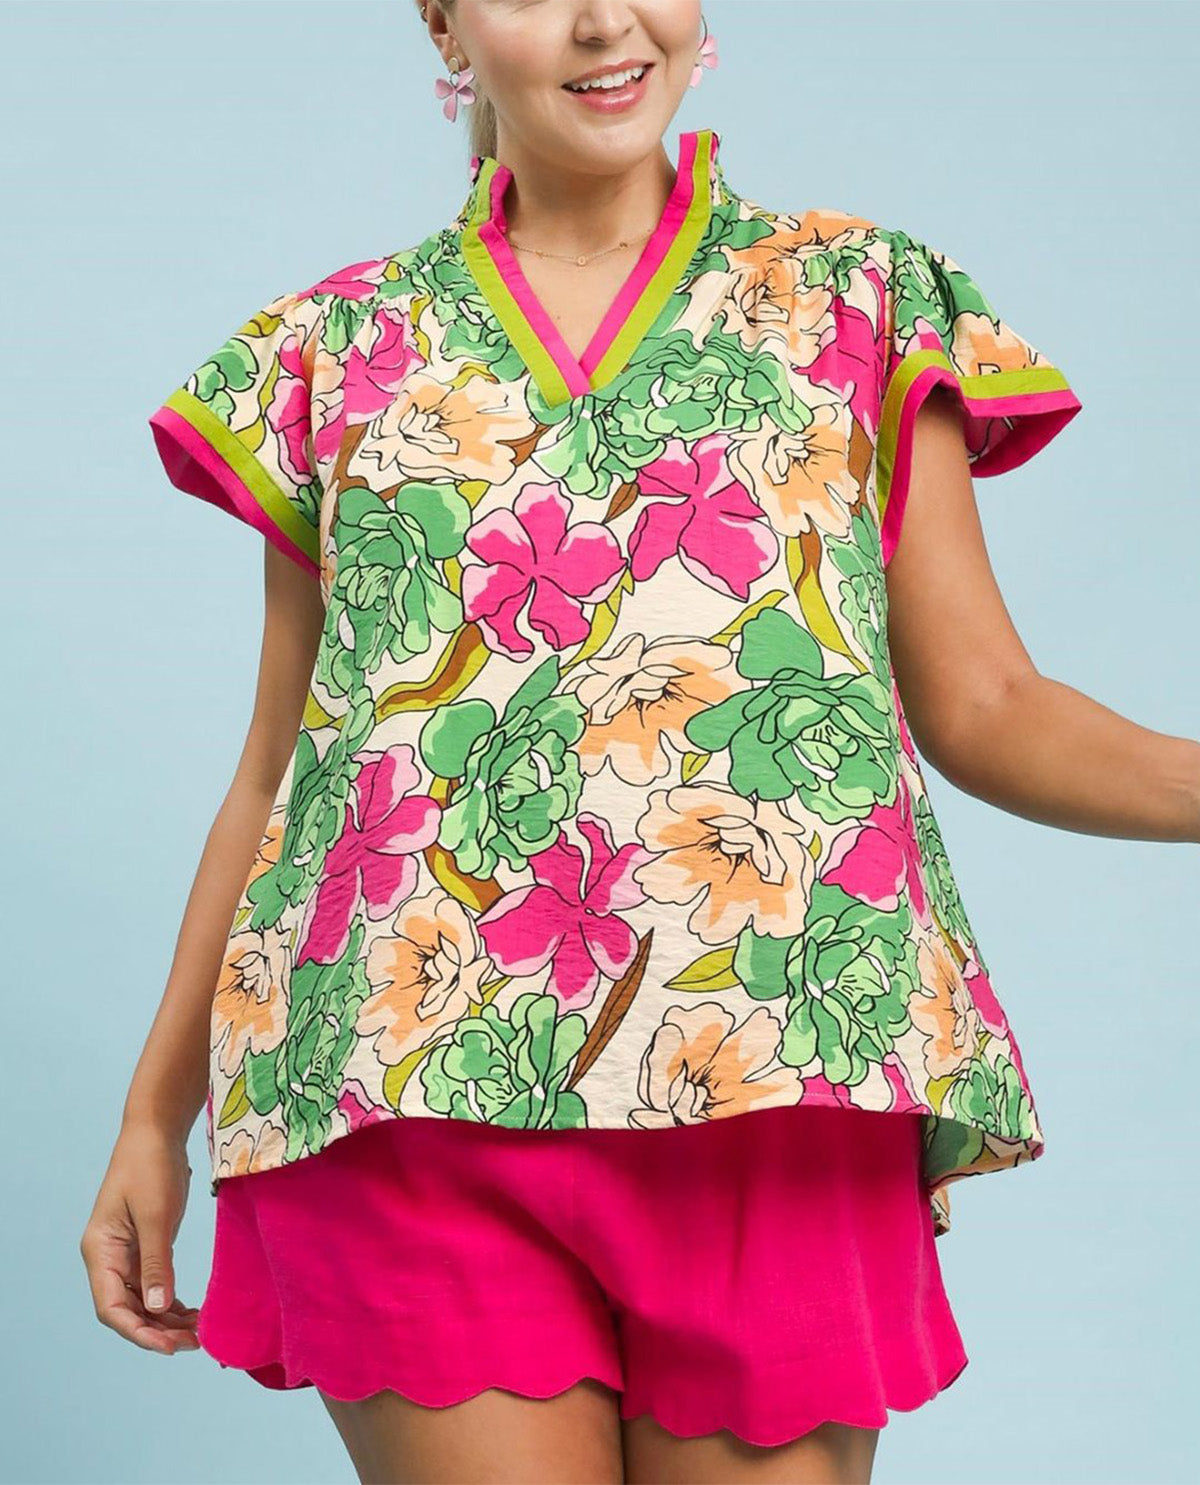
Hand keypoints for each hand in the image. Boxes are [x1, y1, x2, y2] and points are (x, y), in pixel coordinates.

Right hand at [80, 1121, 200, 1354]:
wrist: (157, 1131)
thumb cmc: (151, 1166)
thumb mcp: (156, 1215)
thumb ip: (157, 1262)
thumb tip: (159, 1309)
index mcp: (100, 1251)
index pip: (111, 1307)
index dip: (138, 1331)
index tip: (170, 1346)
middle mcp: (109, 1258)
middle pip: (128, 1309)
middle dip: (158, 1330)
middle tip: (196, 1342)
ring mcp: (127, 1253)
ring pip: (144, 1300)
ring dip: (168, 1319)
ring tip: (200, 1333)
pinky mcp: (146, 1246)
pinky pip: (155, 1284)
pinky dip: (172, 1301)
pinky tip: (194, 1312)